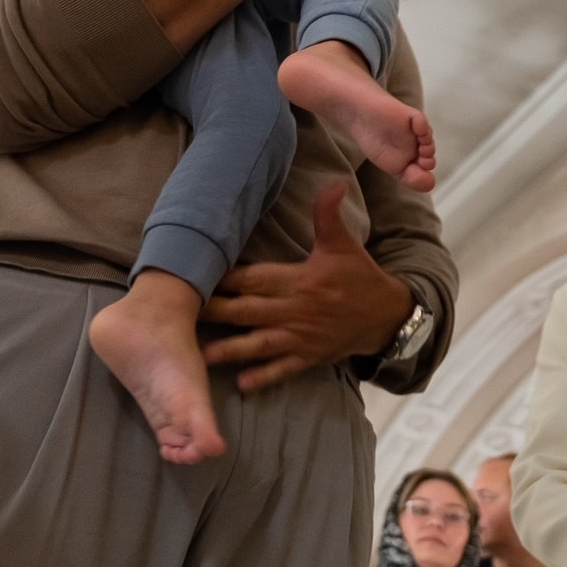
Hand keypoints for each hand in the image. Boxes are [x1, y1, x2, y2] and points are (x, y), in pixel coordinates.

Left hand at [201, 182, 413, 390]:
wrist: (387, 316)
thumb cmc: (360, 277)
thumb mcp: (344, 244)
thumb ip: (329, 215)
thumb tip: (334, 182)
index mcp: (299, 280)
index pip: (254, 278)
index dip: (225, 278)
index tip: (195, 276)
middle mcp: (295, 310)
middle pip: (246, 311)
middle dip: (214, 312)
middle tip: (179, 315)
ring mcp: (300, 337)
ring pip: (258, 344)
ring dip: (229, 350)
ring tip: (199, 357)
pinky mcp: (308, 357)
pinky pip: (282, 369)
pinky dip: (263, 377)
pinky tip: (241, 384)